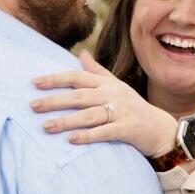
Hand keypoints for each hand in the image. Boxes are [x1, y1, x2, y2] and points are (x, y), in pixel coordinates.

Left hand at [31, 51, 180, 158]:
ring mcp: (121, 111)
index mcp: (107, 84)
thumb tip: (81, 53)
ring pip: (89, 115)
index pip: (77, 77)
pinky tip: (71, 140)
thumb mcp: (117, 86)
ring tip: (45, 127)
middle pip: (79, 96)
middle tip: (32, 106)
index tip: (34, 83)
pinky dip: (88, 135)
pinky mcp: (128, 129)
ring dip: (66, 121)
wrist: (162, 129)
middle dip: (54, 100)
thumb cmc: (134, 107)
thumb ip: (97, 72)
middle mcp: (112, 94)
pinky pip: (105, 132)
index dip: (55, 79)